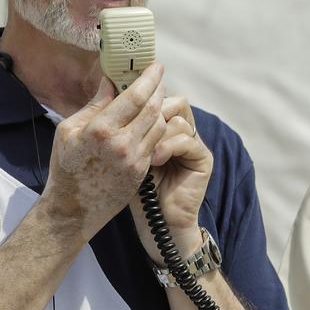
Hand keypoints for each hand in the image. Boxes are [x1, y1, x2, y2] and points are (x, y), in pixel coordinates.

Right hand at [43, 62, 166, 238]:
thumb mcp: (68, 131)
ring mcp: (134, 160)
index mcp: (100, 130)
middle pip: (152, 108)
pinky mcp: (141, 172)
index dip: (148, 78)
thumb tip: (111, 82)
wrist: (73, 210)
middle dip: (159, 88)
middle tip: (159, 75)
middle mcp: (122, 144)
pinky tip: (151, 119)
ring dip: (160, 107)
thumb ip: (93, 105)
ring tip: (155, 96)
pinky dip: (156, 127)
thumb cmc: (65, 168)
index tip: (155, 66)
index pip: (134, 96)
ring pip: (158, 125)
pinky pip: (156, 142)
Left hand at [130, 90, 211, 262]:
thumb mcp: (119, 151)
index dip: (143, 91)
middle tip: (133, 127)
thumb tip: (107, 87)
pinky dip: (168, 147)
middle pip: (172, 100)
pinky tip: (154, 160)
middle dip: (152, 110)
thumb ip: (118, 122)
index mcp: (161, 125)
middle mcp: (179, 130)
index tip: (124, 93)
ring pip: (178, 117)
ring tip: (144, 153)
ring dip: (157, 132)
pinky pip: (186, 139)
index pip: (157, 96)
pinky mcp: (202, 158)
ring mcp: (193, 142)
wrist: (155, 223)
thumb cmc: (131, 189)